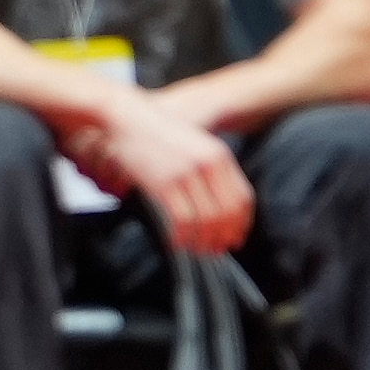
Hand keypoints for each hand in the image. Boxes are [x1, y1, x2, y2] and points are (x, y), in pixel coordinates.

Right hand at [82, 97, 252, 250]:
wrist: (126, 117)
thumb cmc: (156, 133)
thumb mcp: (193, 145)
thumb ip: (207, 170)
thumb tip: (215, 204)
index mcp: (219, 155)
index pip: (243, 198)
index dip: (241, 223)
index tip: (235, 238)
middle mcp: (208, 164)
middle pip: (227, 213)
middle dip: (222, 237)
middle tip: (214, 252)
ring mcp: (186, 173)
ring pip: (206, 220)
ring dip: (202, 241)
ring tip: (195, 251)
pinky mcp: (164, 182)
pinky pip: (181, 220)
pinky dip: (181, 237)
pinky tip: (176, 243)